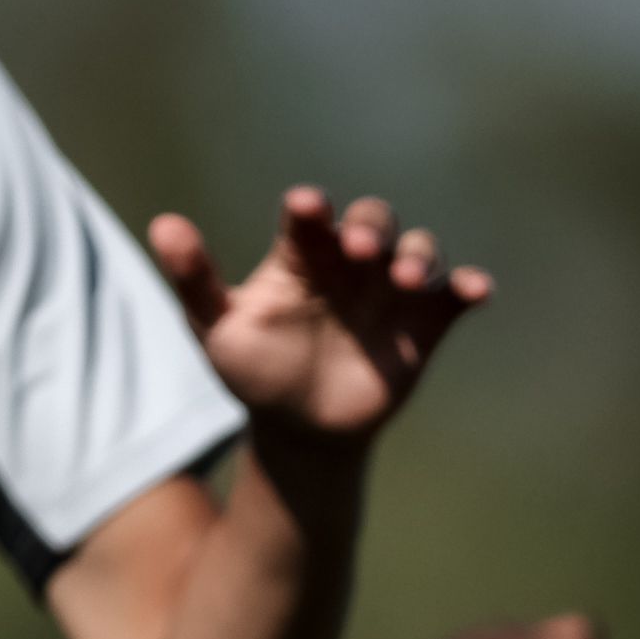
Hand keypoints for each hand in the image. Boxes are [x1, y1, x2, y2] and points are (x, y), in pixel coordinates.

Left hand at [149, 189, 489, 441]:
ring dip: (417, 254)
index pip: (308, 220)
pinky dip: (467, 287)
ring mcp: (390, 291)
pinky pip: (453, 297)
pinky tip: (476, 289)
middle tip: (359, 251)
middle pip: (373, 221)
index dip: (311, 210)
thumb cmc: (254, 369)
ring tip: (403, 275)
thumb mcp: (215, 328)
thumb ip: (194, 279)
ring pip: (417, 250)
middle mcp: (351, 262)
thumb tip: (163, 224)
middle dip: (371, 227)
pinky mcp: (424, 324)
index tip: (305, 208)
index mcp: (301, 255)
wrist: (299, 429)